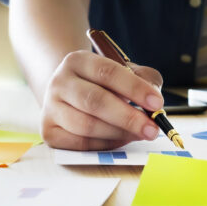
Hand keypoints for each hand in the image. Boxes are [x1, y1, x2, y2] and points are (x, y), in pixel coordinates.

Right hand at [41, 50, 165, 150]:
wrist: (68, 95)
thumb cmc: (103, 84)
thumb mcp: (124, 72)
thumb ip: (144, 80)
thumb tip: (155, 103)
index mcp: (78, 60)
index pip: (107, 72)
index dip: (134, 88)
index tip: (157, 103)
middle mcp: (59, 82)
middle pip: (95, 101)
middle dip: (128, 117)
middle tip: (152, 129)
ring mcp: (50, 108)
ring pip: (87, 126)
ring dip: (118, 133)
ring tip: (139, 134)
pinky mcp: (49, 131)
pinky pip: (80, 144)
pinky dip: (105, 145)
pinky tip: (120, 139)